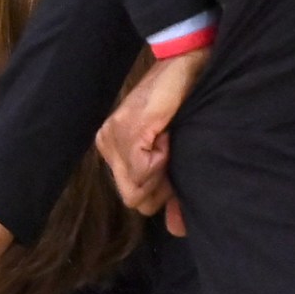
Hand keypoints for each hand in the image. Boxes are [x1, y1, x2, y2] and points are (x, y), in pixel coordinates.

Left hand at [97, 46, 206, 237]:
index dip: (162, 191)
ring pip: (139, 189)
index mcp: (115, 152)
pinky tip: (166, 132)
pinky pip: (144, 170)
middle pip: (135, 199)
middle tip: (172, 151)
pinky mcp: (125, 130)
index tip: (174, 162)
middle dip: (162, 186)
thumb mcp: (175, 156)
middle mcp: (108, 146)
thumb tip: (177, 229)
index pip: (135, 199)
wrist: (186, 64)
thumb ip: (172, 191)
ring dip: (164, 170)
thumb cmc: (184, 108)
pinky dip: (163, 157)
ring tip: (168, 138)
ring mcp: (112, 138)